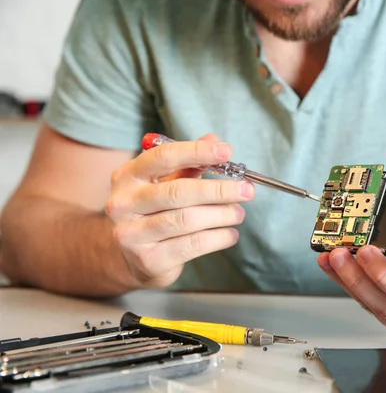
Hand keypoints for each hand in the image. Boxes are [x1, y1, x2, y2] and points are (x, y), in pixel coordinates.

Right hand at [105, 134, 254, 287]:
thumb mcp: (165, 184)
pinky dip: (218, 238)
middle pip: (179, 192)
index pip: (163, 157)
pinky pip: (192, 245)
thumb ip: (188, 164)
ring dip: (221, 215)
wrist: (132, 259)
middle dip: (218, 190)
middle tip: (246, 190)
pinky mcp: (148, 260)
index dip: (197, 152)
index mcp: (127, 176)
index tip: (226, 152)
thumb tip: (214, 140)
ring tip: (239, 213)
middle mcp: (123, 204)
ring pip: (187, 220)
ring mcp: (132, 235)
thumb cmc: (153, 213)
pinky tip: (230, 234)